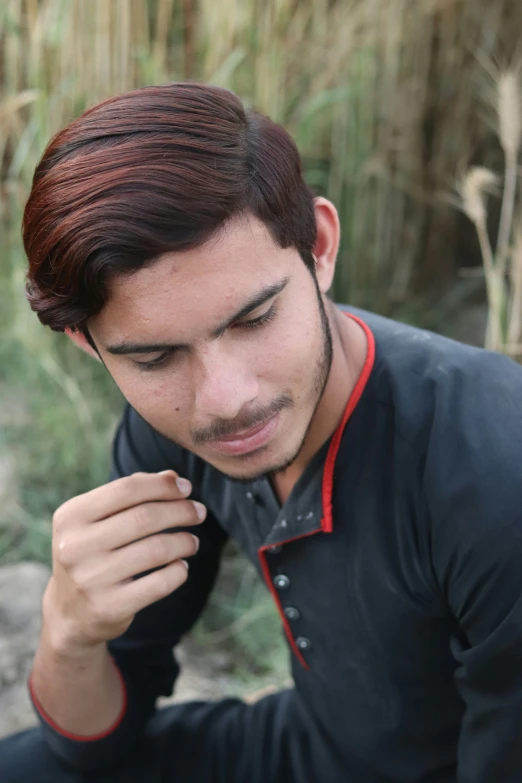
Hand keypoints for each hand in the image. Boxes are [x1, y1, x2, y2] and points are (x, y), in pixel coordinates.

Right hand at [43, 471, 205, 653]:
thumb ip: (131, 494)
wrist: (69, 613)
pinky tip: (181, 566)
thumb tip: (173, 477)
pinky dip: (178, 571)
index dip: (163, 485)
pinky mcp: (109, 607)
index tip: (187, 488)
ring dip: (184, 542)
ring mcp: (91, 579)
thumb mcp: (97, 520)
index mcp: (71, 516)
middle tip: (199, 512)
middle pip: (145, 517)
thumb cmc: (92, 552)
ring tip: (193, 542)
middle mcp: (75, 547)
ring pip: (156, 550)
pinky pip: (159, 584)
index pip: (126, 489)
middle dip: (181, 511)